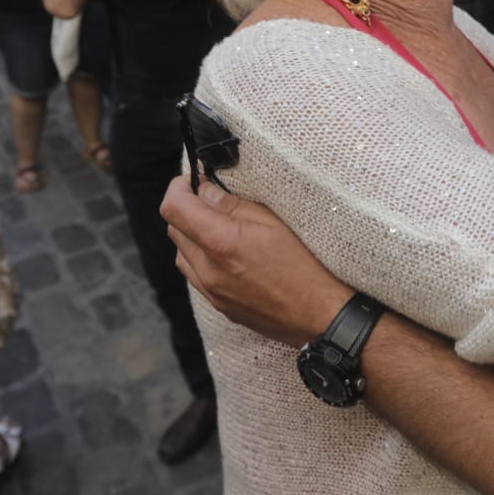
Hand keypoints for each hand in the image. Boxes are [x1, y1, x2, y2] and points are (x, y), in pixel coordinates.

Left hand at [162, 176, 350, 346]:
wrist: (319, 315)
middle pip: (174, 230)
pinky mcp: (219, 306)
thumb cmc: (305, 265)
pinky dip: (200, 258)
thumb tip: (205, 191)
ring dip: (191, 236)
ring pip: (181, 254)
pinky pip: (195, 276)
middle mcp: (209, 270)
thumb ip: (233, 205)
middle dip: (186, 209)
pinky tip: (224, 253)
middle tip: (209, 198)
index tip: (192, 179)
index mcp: (221, 243)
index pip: (174, 208)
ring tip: (217, 227)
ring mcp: (211, 292)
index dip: (178, 187)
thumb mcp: (273, 221)